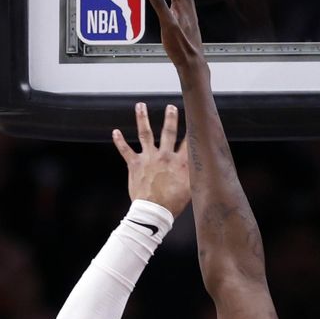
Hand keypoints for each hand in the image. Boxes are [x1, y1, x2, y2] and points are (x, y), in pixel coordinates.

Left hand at [113, 103, 189, 217]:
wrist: (153, 212)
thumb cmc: (173, 203)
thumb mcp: (191, 189)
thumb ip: (195, 174)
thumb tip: (204, 165)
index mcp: (180, 162)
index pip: (189, 141)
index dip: (193, 129)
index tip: (196, 119)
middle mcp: (165, 156)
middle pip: (168, 132)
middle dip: (170, 118)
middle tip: (171, 107)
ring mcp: (149, 158)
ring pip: (145, 134)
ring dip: (142, 119)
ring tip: (140, 106)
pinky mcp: (135, 164)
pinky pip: (125, 150)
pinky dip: (120, 141)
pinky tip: (115, 132)